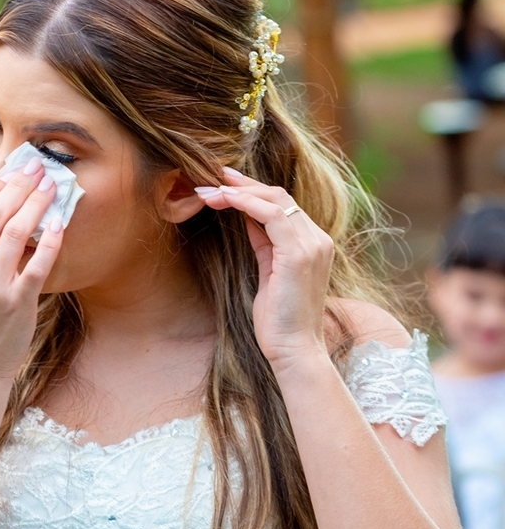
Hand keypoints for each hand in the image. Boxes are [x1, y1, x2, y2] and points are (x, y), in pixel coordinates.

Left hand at [194, 167, 333, 370]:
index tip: (223, 183)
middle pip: (279, 195)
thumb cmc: (278, 319)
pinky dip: (245, 204)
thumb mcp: (269, 272)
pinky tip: (223, 202)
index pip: (282, 204)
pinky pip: (271, 215)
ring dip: (238, 192)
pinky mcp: (299, 254)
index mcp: (313, 243)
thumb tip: (248, 220)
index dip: (252, 190)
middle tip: (210, 179)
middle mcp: (318, 239)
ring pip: (275, 199)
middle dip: (242, 184)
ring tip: (209, 191)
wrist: (293, 349)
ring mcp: (312, 245)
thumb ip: (264, 244)